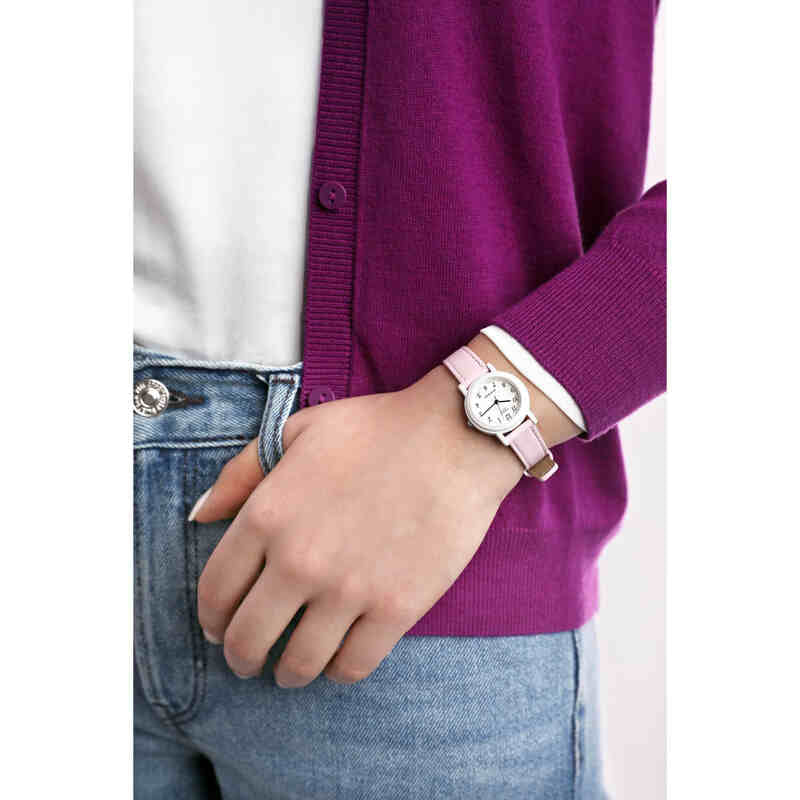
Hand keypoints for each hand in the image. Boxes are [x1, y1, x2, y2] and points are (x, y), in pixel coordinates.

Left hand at [192, 334, 578, 687]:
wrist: (454, 437)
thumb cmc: (376, 429)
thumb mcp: (298, 431)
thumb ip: (241, 472)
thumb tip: (201, 515)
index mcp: (267, 515)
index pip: (215, 591)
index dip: (211, 618)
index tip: (219, 627)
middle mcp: (299, 560)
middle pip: (247, 639)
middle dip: (241, 657)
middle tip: (249, 659)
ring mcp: (348, 589)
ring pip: (298, 663)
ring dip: (287, 673)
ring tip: (291, 669)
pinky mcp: (395, 608)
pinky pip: (353, 666)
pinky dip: (338, 672)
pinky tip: (338, 660)